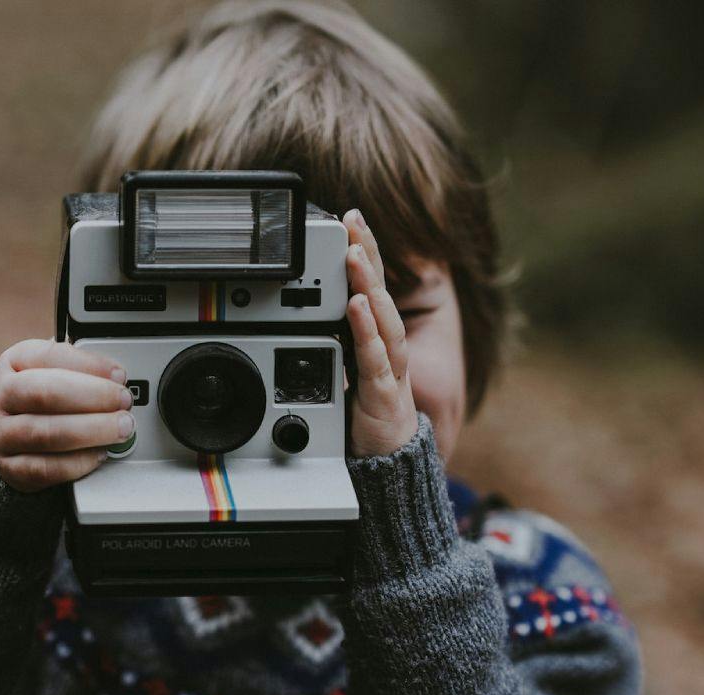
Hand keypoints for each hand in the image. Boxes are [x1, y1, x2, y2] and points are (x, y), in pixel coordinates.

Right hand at [0, 339, 133, 491]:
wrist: (11, 437)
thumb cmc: (40, 400)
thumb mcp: (55, 371)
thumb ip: (83, 370)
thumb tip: (117, 377)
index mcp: (13, 363)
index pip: (48, 356)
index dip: (88, 365)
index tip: (119, 375)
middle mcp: (1, 398)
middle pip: (45, 394)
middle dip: (93, 397)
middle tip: (124, 402)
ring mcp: (1, 435)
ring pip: (46, 434)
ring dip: (92, 431)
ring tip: (120, 428)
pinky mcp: (10, 469)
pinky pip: (46, 469)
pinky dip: (78, 462)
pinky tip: (100, 454)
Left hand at [342, 209, 418, 456]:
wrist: (390, 465)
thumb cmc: (369, 416)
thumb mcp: (346, 370)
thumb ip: (338, 340)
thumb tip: (313, 310)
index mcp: (378, 340)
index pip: (373, 286)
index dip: (365, 252)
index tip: (351, 219)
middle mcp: (389, 348)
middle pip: (382, 291)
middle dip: (369, 253)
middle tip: (353, 219)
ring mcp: (391, 370)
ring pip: (383, 318)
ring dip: (369, 283)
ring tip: (354, 253)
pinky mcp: (384, 396)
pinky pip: (376, 358)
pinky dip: (367, 330)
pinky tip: (359, 307)